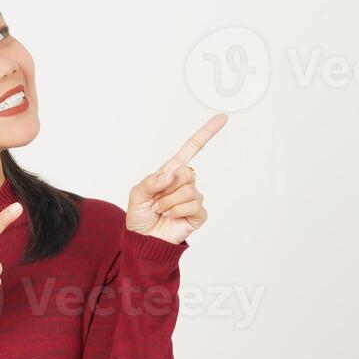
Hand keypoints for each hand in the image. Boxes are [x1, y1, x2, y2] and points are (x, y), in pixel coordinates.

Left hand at [126, 113, 226, 244]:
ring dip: (168, 202)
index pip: (192, 149)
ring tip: (162, 211)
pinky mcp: (198, 214)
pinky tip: (171, 217)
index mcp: (171, 172)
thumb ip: (150, 181)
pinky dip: (177, 211)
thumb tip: (170, 175)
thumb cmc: (140, 215)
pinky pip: (193, 205)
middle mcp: (185, 182)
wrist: (144, 240)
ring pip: (188, 190)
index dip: (206, 133)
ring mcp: (193, 198)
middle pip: (187, 172)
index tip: (222, 118)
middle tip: (157, 200)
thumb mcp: (136, 194)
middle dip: (167, 187)